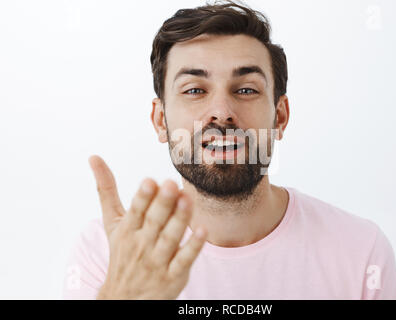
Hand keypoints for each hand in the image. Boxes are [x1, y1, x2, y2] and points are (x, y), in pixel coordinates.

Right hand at [88, 155, 206, 298]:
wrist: (124, 298)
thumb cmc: (122, 252)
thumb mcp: (112, 222)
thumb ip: (107, 190)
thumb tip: (94, 157)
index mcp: (128, 230)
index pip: (136, 211)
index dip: (143, 197)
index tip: (150, 181)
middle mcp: (142, 244)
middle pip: (154, 222)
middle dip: (162, 203)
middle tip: (171, 184)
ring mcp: (158, 261)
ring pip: (170, 238)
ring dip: (179, 220)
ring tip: (187, 200)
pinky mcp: (173, 275)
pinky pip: (184, 260)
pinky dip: (192, 247)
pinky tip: (203, 231)